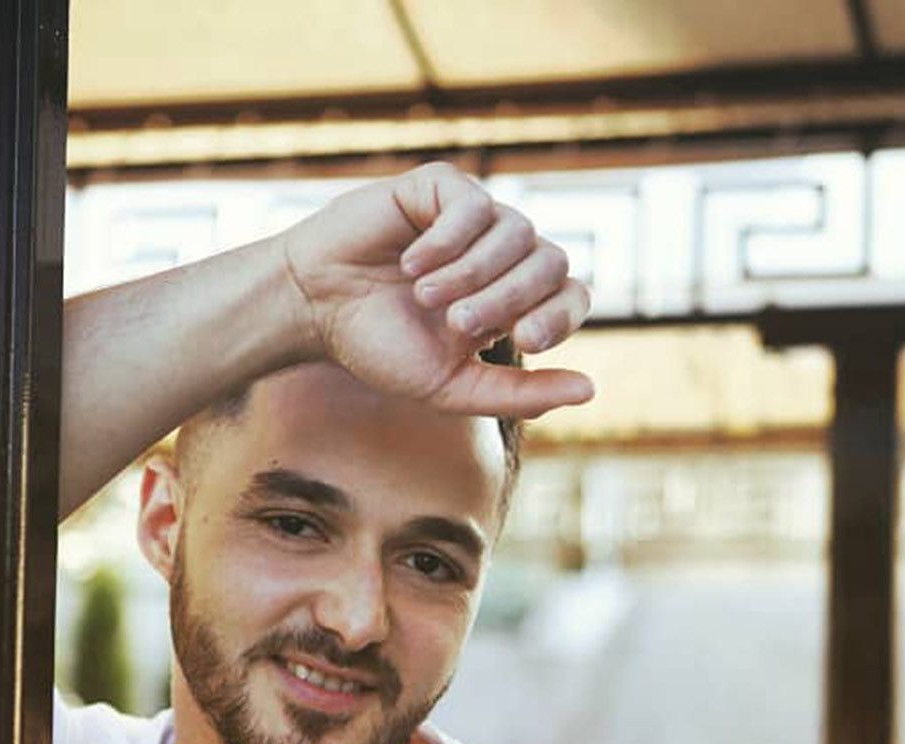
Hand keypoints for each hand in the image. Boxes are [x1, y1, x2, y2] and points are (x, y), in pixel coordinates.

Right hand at [278, 163, 594, 419]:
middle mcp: (502, 254)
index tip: (521, 341)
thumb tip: (591, 391)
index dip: (558, 316)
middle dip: (507, 299)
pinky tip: (412, 262)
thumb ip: (518, 394)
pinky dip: (448, 239)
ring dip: (474, 271)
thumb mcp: (450, 386)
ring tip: (427, 296)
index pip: (571, 295)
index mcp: (512, 301)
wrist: (313, 309)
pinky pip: (474, 204)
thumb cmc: (378, 346)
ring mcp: (473, 218)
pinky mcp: (440, 188)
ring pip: (517, 232)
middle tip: (457, 324)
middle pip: (551, 262)